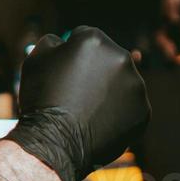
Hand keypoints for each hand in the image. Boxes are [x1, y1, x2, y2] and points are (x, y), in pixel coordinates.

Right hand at [4, 27, 150, 180]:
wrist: (55, 142)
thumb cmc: (43, 99)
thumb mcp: (36, 59)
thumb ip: (54, 42)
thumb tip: (66, 42)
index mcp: (95, 39)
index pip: (85, 38)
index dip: (72, 56)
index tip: (65, 73)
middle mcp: (121, 57)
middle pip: (108, 59)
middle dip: (96, 71)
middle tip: (77, 94)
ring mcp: (136, 85)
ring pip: (121, 83)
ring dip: (110, 92)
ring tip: (87, 111)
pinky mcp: (143, 111)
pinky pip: (130, 108)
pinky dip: (118, 114)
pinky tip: (100, 123)